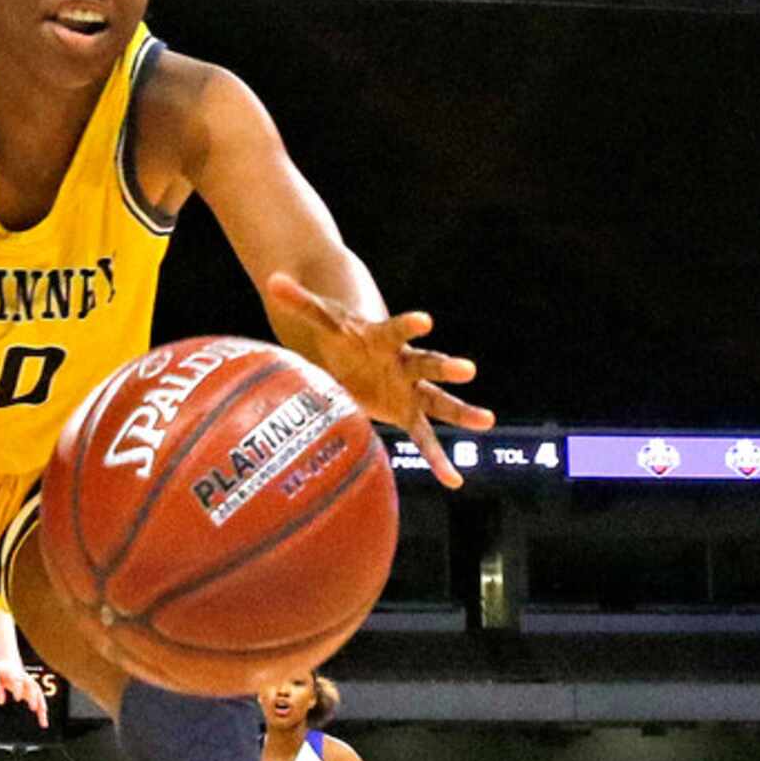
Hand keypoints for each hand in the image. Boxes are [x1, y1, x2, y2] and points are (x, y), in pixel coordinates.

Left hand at [0, 661, 48, 728]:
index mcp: (15, 674)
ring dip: (42, 707)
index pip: (18, 681)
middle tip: (33, 708)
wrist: (8, 663)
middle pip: (32, 688)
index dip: (19, 689)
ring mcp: (31, 685)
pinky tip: (43, 722)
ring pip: (39, 695)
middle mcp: (26, 679)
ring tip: (43, 722)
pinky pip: (40, 701)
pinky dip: (42, 711)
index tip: (17, 699)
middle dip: (33, 698)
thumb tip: (1, 702)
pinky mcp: (32, 692)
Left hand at [265, 272, 493, 486]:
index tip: (426, 320)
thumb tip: (273, 280)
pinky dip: (439, 460)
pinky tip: (454, 481)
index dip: (409, 325)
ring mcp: (411, 390)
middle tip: (468, 369)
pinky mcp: (407, 413)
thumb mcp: (322, 320)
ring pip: (439, 402)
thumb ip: (301, 303)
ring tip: (486, 421)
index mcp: (385, 338)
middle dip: (446, 367)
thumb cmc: (341, 336)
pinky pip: (425, 438)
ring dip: (461, 412)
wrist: (357, 352)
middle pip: (428, 364)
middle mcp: (405, 363)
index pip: (398, 329)